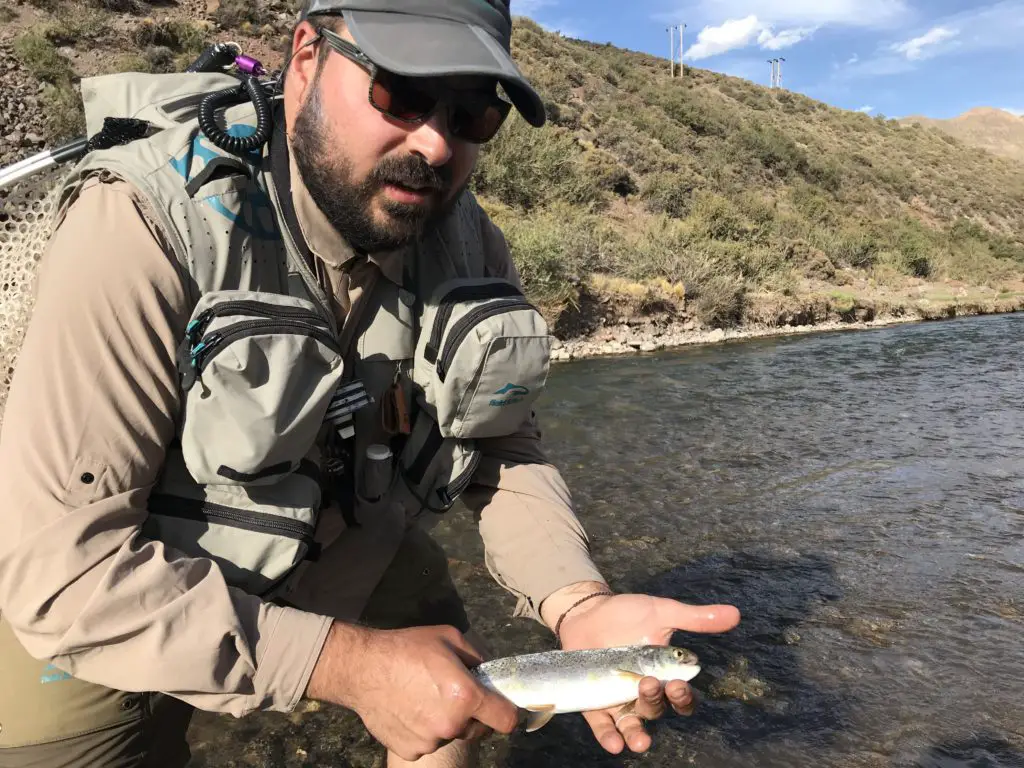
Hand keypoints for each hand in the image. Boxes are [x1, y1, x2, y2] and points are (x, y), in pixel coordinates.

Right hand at [306, 622, 518, 760]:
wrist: (362, 668)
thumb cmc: (407, 648)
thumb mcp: (450, 638)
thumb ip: (477, 658)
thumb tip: (489, 674)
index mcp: (465, 697)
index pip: (506, 720)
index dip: (506, 711)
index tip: (499, 705)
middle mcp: (451, 725)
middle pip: (478, 728)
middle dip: (472, 714)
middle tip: (452, 693)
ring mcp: (429, 742)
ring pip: (451, 735)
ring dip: (446, 722)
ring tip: (425, 697)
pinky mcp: (410, 751)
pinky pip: (428, 743)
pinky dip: (424, 730)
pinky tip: (410, 709)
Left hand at [541, 582, 740, 754]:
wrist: (588, 610)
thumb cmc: (628, 614)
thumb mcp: (662, 613)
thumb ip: (695, 618)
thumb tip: (735, 613)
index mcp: (664, 675)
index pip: (681, 697)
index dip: (683, 697)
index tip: (678, 684)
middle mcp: (644, 693)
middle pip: (657, 709)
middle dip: (657, 700)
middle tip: (650, 683)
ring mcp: (619, 699)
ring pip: (633, 724)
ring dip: (637, 734)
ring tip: (639, 739)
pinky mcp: (595, 702)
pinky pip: (603, 725)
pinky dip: (609, 737)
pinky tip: (614, 744)